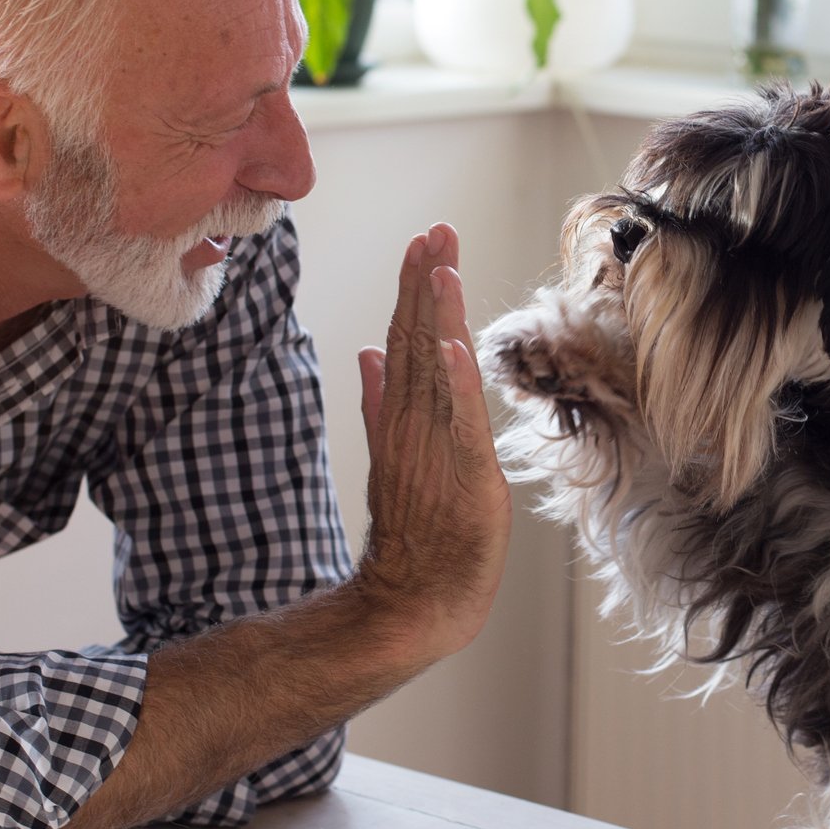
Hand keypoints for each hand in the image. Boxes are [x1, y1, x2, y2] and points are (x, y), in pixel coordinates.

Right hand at [356, 223, 512, 662]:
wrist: (416, 596)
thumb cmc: (415, 532)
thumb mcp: (393, 457)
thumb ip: (378, 404)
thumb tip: (367, 353)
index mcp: (403, 414)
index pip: (408, 338)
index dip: (417, 287)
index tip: (426, 240)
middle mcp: (415, 422)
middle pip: (419, 340)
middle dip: (428, 283)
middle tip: (437, 231)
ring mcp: (435, 447)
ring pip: (435, 369)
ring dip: (439, 316)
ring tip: (441, 266)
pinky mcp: (462, 474)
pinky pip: (458, 421)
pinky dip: (455, 383)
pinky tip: (452, 346)